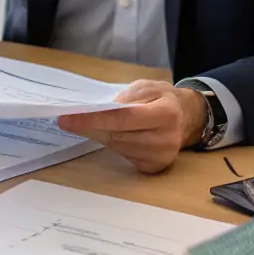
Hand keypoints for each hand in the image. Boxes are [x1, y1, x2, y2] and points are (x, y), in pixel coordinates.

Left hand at [57, 80, 207, 173]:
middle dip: (89, 128)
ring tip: (84, 125)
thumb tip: (99, 111)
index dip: (94, 119)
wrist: (187, 117)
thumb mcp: (147, 87)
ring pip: (118, 147)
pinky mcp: (154, 167)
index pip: (123, 118)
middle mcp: (166, 138)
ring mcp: (161, 156)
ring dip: (99, 136)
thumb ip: (126, 97)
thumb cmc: (163, 98)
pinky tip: (108, 134)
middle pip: (118, 135)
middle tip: (66, 120)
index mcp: (167, 113)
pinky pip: (125, 156)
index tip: (68, 118)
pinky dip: (113, 144)